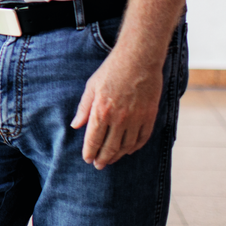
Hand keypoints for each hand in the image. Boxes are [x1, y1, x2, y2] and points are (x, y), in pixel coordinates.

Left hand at [71, 49, 163, 168]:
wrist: (138, 59)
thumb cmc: (111, 71)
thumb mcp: (91, 86)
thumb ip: (84, 108)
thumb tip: (75, 125)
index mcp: (101, 110)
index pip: (93, 140)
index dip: (89, 152)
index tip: (87, 159)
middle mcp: (119, 118)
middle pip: (110, 147)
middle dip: (102, 159)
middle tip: (98, 165)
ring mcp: (136, 119)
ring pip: (126, 146)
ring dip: (117, 156)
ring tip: (111, 159)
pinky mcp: (149, 117)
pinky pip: (142, 139)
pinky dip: (134, 148)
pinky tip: (128, 150)